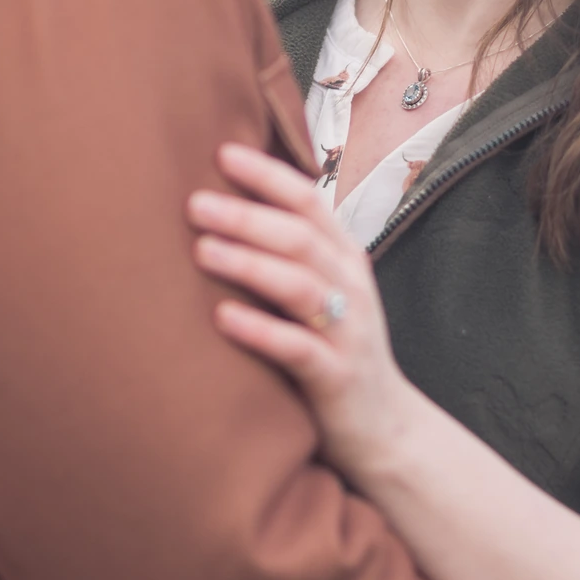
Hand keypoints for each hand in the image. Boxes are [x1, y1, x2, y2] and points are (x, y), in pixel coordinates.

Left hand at [188, 143, 420, 479]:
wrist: (385, 426)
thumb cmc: (334, 347)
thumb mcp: (322, 291)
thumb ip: (288, 251)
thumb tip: (221, 203)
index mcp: (344, 257)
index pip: (309, 201)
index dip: (268, 175)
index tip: (221, 153)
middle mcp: (351, 286)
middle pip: (300, 238)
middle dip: (247, 216)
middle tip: (195, 203)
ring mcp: (348, 331)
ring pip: (301, 287)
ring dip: (250, 264)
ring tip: (202, 251)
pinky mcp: (337, 376)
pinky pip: (299, 349)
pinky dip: (261, 331)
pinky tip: (223, 319)